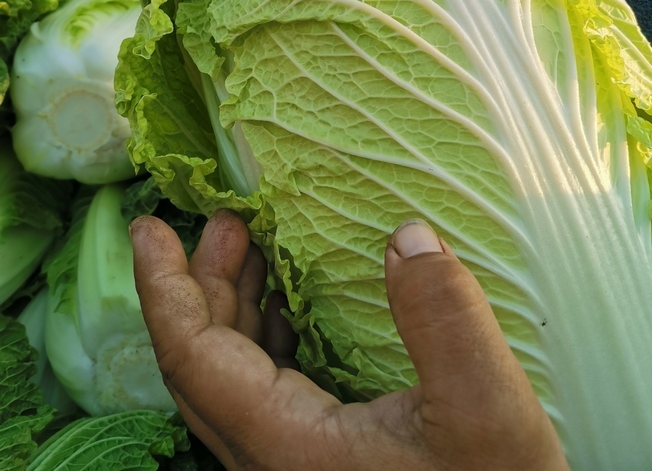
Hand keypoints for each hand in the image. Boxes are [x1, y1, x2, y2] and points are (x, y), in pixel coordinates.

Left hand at [131, 211, 567, 470]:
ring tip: (252, 246)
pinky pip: (264, 388)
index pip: (192, 358)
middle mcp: (273, 457)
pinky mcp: (316, 459)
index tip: (150, 229)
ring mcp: (292, 460)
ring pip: (231, 376)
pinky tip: (289, 305)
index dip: (164, 288)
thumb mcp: (486, 409)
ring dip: (232, 304)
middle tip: (226, 220)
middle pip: (202, 362)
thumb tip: (406, 235)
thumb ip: (444, 319)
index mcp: (288, 446)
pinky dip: (264, 333)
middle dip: (202, 282)